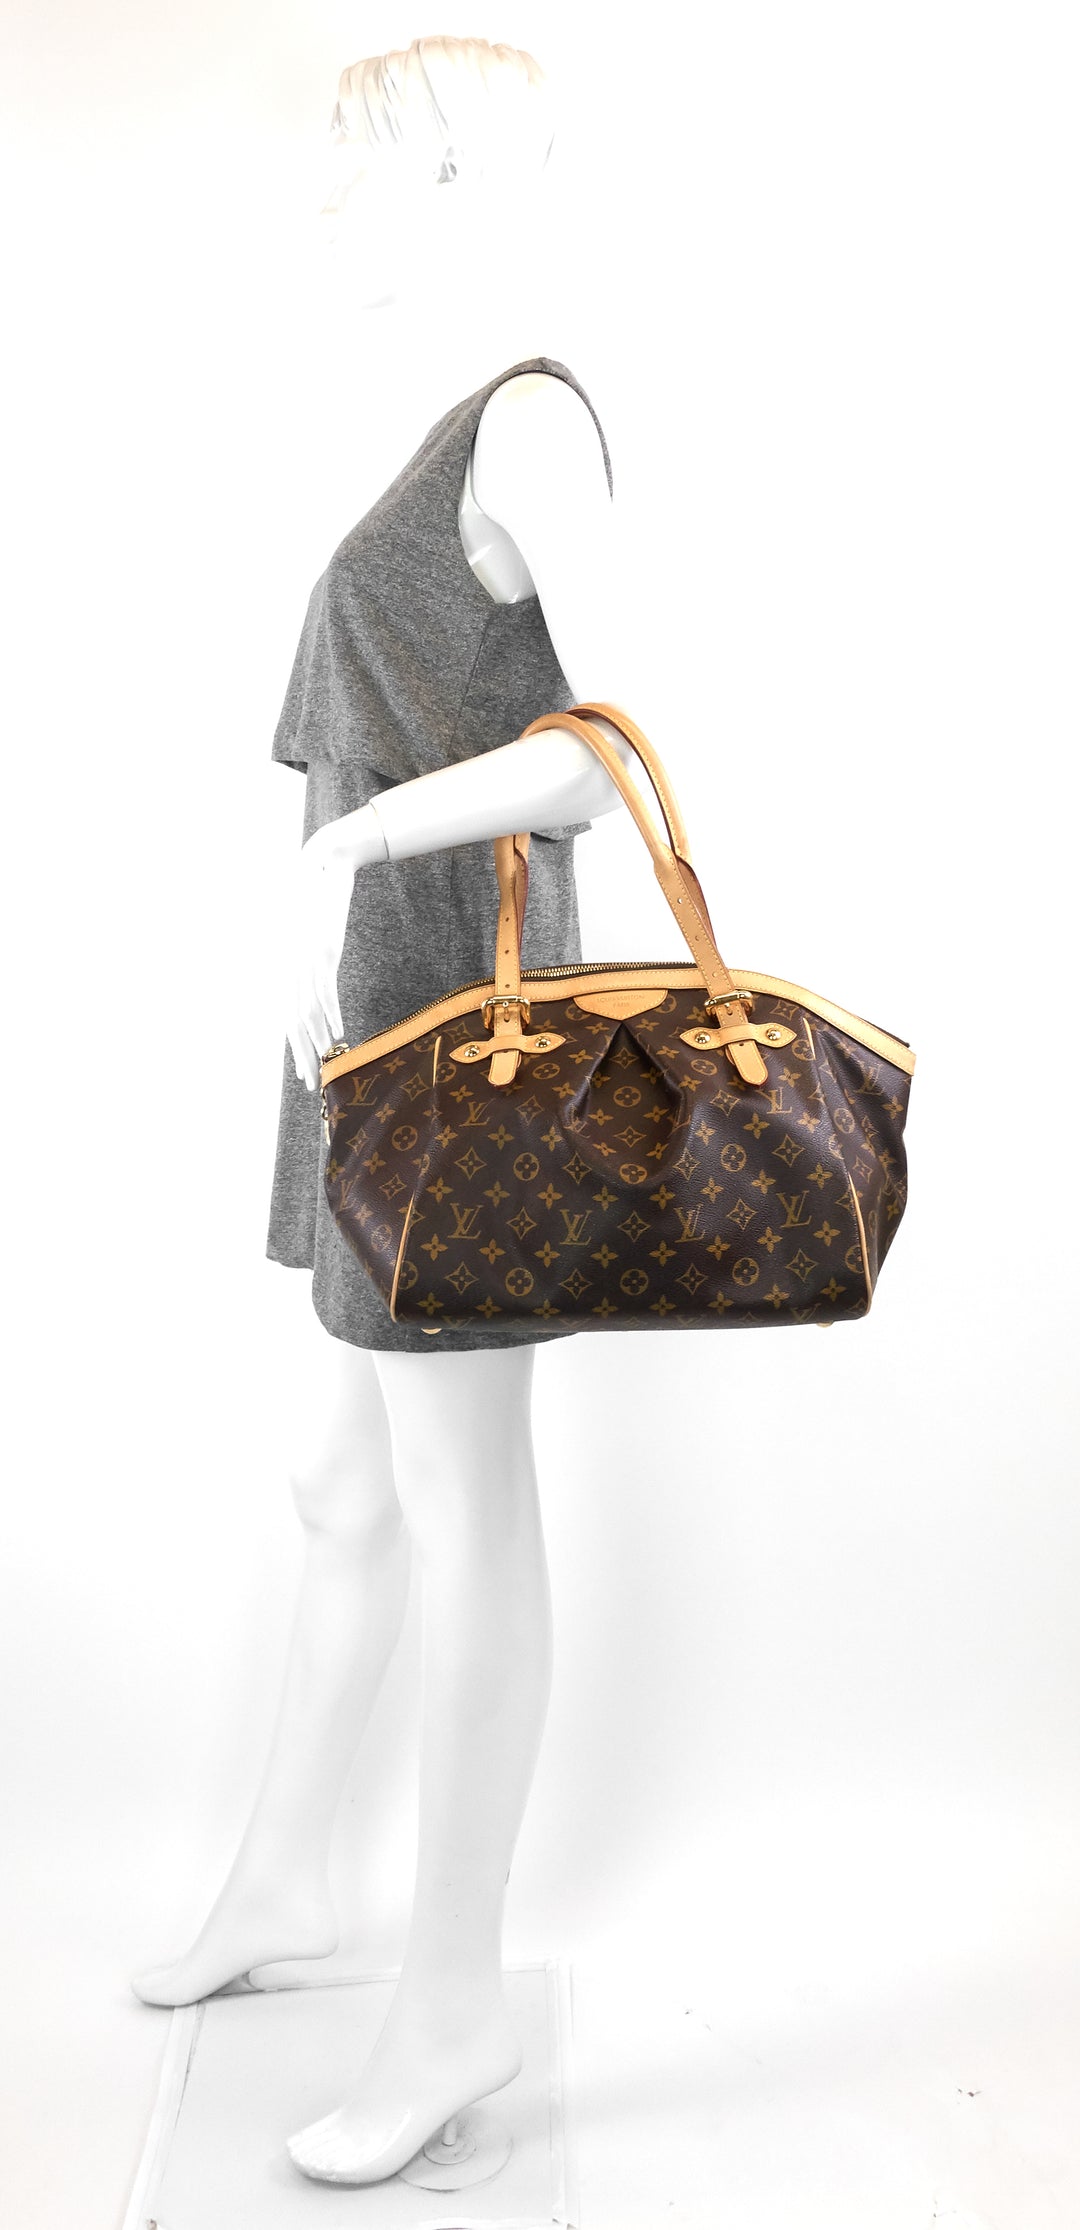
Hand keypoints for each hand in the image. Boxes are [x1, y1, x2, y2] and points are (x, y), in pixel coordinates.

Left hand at [282, 821, 357, 1090]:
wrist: (322, 861)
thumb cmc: (309, 893)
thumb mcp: (299, 928)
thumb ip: (297, 953)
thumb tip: (304, 972)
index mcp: (282, 964)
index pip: (285, 1013)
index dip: (292, 1044)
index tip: (301, 1069)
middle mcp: (288, 966)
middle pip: (292, 1020)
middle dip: (299, 1053)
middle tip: (306, 1081)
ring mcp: (305, 959)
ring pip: (306, 1011)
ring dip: (315, 1040)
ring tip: (322, 1063)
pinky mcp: (322, 949)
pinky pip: (324, 990)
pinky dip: (330, 1015)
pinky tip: (337, 1033)